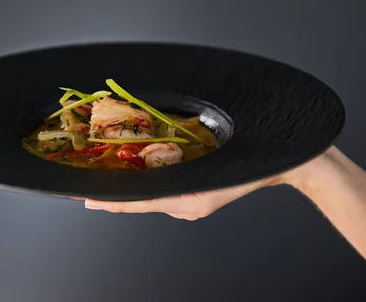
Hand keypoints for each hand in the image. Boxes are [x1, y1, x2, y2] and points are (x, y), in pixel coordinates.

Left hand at [81, 152, 321, 219]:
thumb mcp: (213, 175)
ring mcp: (189, 194)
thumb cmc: (250, 166)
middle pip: (142, 197)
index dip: (113, 202)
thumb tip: (145, 183)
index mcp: (188, 203)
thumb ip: (179, 183)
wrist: (276, 161)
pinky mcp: (193, 184)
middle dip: (117, 190)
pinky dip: (150, 173)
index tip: (89, 200)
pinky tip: (137, 162)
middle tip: (90, 181)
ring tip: (106, 171)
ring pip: (152, 188)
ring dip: (131, 179)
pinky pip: (166, 180)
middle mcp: (185, 202)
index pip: (140, 204)